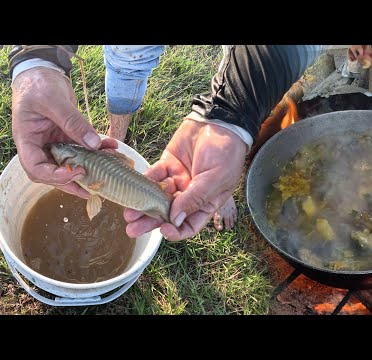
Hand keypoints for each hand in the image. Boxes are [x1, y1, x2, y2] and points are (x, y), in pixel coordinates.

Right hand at [12, 67, 115, 198]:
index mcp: (27, 140)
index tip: (77, 173)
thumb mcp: (54, 101)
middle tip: (95, 188)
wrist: (43, 73)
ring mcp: (55, 143)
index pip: (36, 168)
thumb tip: (94, 145)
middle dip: (75, 182)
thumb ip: (73, 122)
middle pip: (54, 173)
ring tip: (110, 169)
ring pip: (71, 164)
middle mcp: (40, 146)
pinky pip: (83, 150)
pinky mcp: (68, 138)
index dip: (55, 177)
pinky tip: (112, 147)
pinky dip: (98, 150)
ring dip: (91, 168)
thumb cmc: (39, 84)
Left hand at [124, 119, 247, 240]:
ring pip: (157, 197)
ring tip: (128, 213)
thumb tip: (175, 220)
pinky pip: (154, 176)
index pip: (189, 225)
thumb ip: (194, 198)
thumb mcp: (215, 178)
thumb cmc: (226, 153)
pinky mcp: (168, 164)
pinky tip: (133, 188)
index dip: (176, 231)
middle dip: (150, 222)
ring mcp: (178, 180)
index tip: (163, 231)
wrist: (220, 123)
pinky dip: (143, 182)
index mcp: (206, 203)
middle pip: (168, 214)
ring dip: (143, 205)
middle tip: (132, 229)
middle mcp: (190, 195)